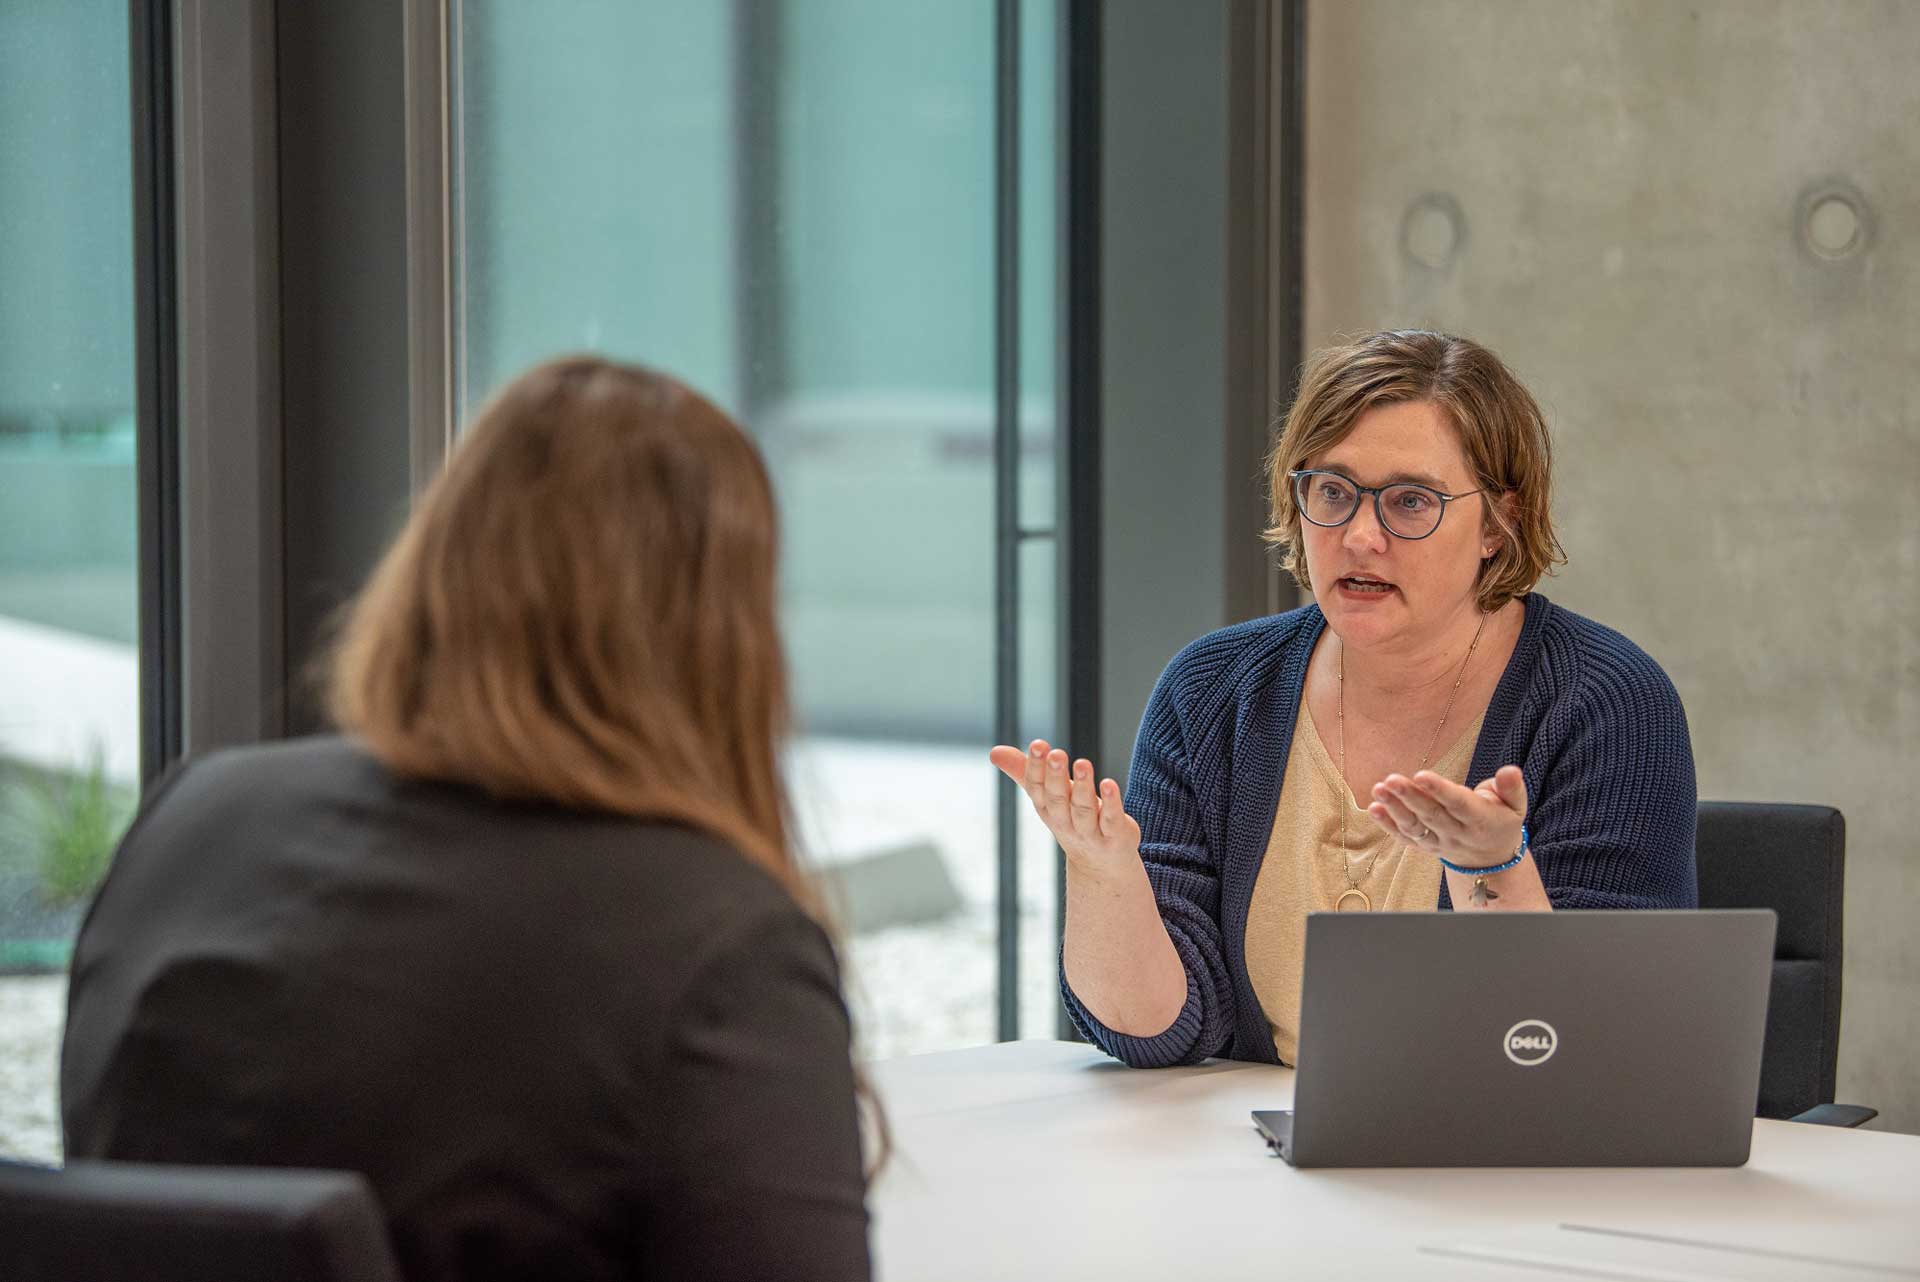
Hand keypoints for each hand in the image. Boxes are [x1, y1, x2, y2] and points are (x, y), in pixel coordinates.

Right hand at [988, 739, 1141, 875]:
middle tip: (1056, 753)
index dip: (1036, 767)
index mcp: (1047, 809)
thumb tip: (994, 752)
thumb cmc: (1071, 820)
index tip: (1038, 744)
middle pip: (1058, 799)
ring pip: (1083, 809)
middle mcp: (1065, 821)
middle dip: (1056, 777)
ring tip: (1083, 763)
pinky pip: (1111, 820)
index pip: (1037, 788)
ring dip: (1083, 786)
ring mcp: (1090, 832)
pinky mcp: (1115, 836)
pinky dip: (1110, 803)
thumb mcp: (1048, 797)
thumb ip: (1024, 772)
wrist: (1100, 865)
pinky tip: (1109, 784)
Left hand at [1367, 764, 1528, 868]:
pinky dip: (1388, 825)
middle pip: (1431, 815)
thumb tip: (1510, 770)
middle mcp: (1457, 834)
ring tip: (1378, 789)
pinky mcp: (1424, 846)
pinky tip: (1372, 808)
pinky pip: (1405, 838)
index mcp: (1481, 820)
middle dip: (1410, 797)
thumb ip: (1512, 788)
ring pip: (1415, 827)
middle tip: (1391, 779)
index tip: (1421, 774)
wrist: (1491, 858)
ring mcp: (1439, 842)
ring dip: (1394, 809)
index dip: (1440, 790)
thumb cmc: (1501, 820)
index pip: (1458, 804)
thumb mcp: (1516, 805)